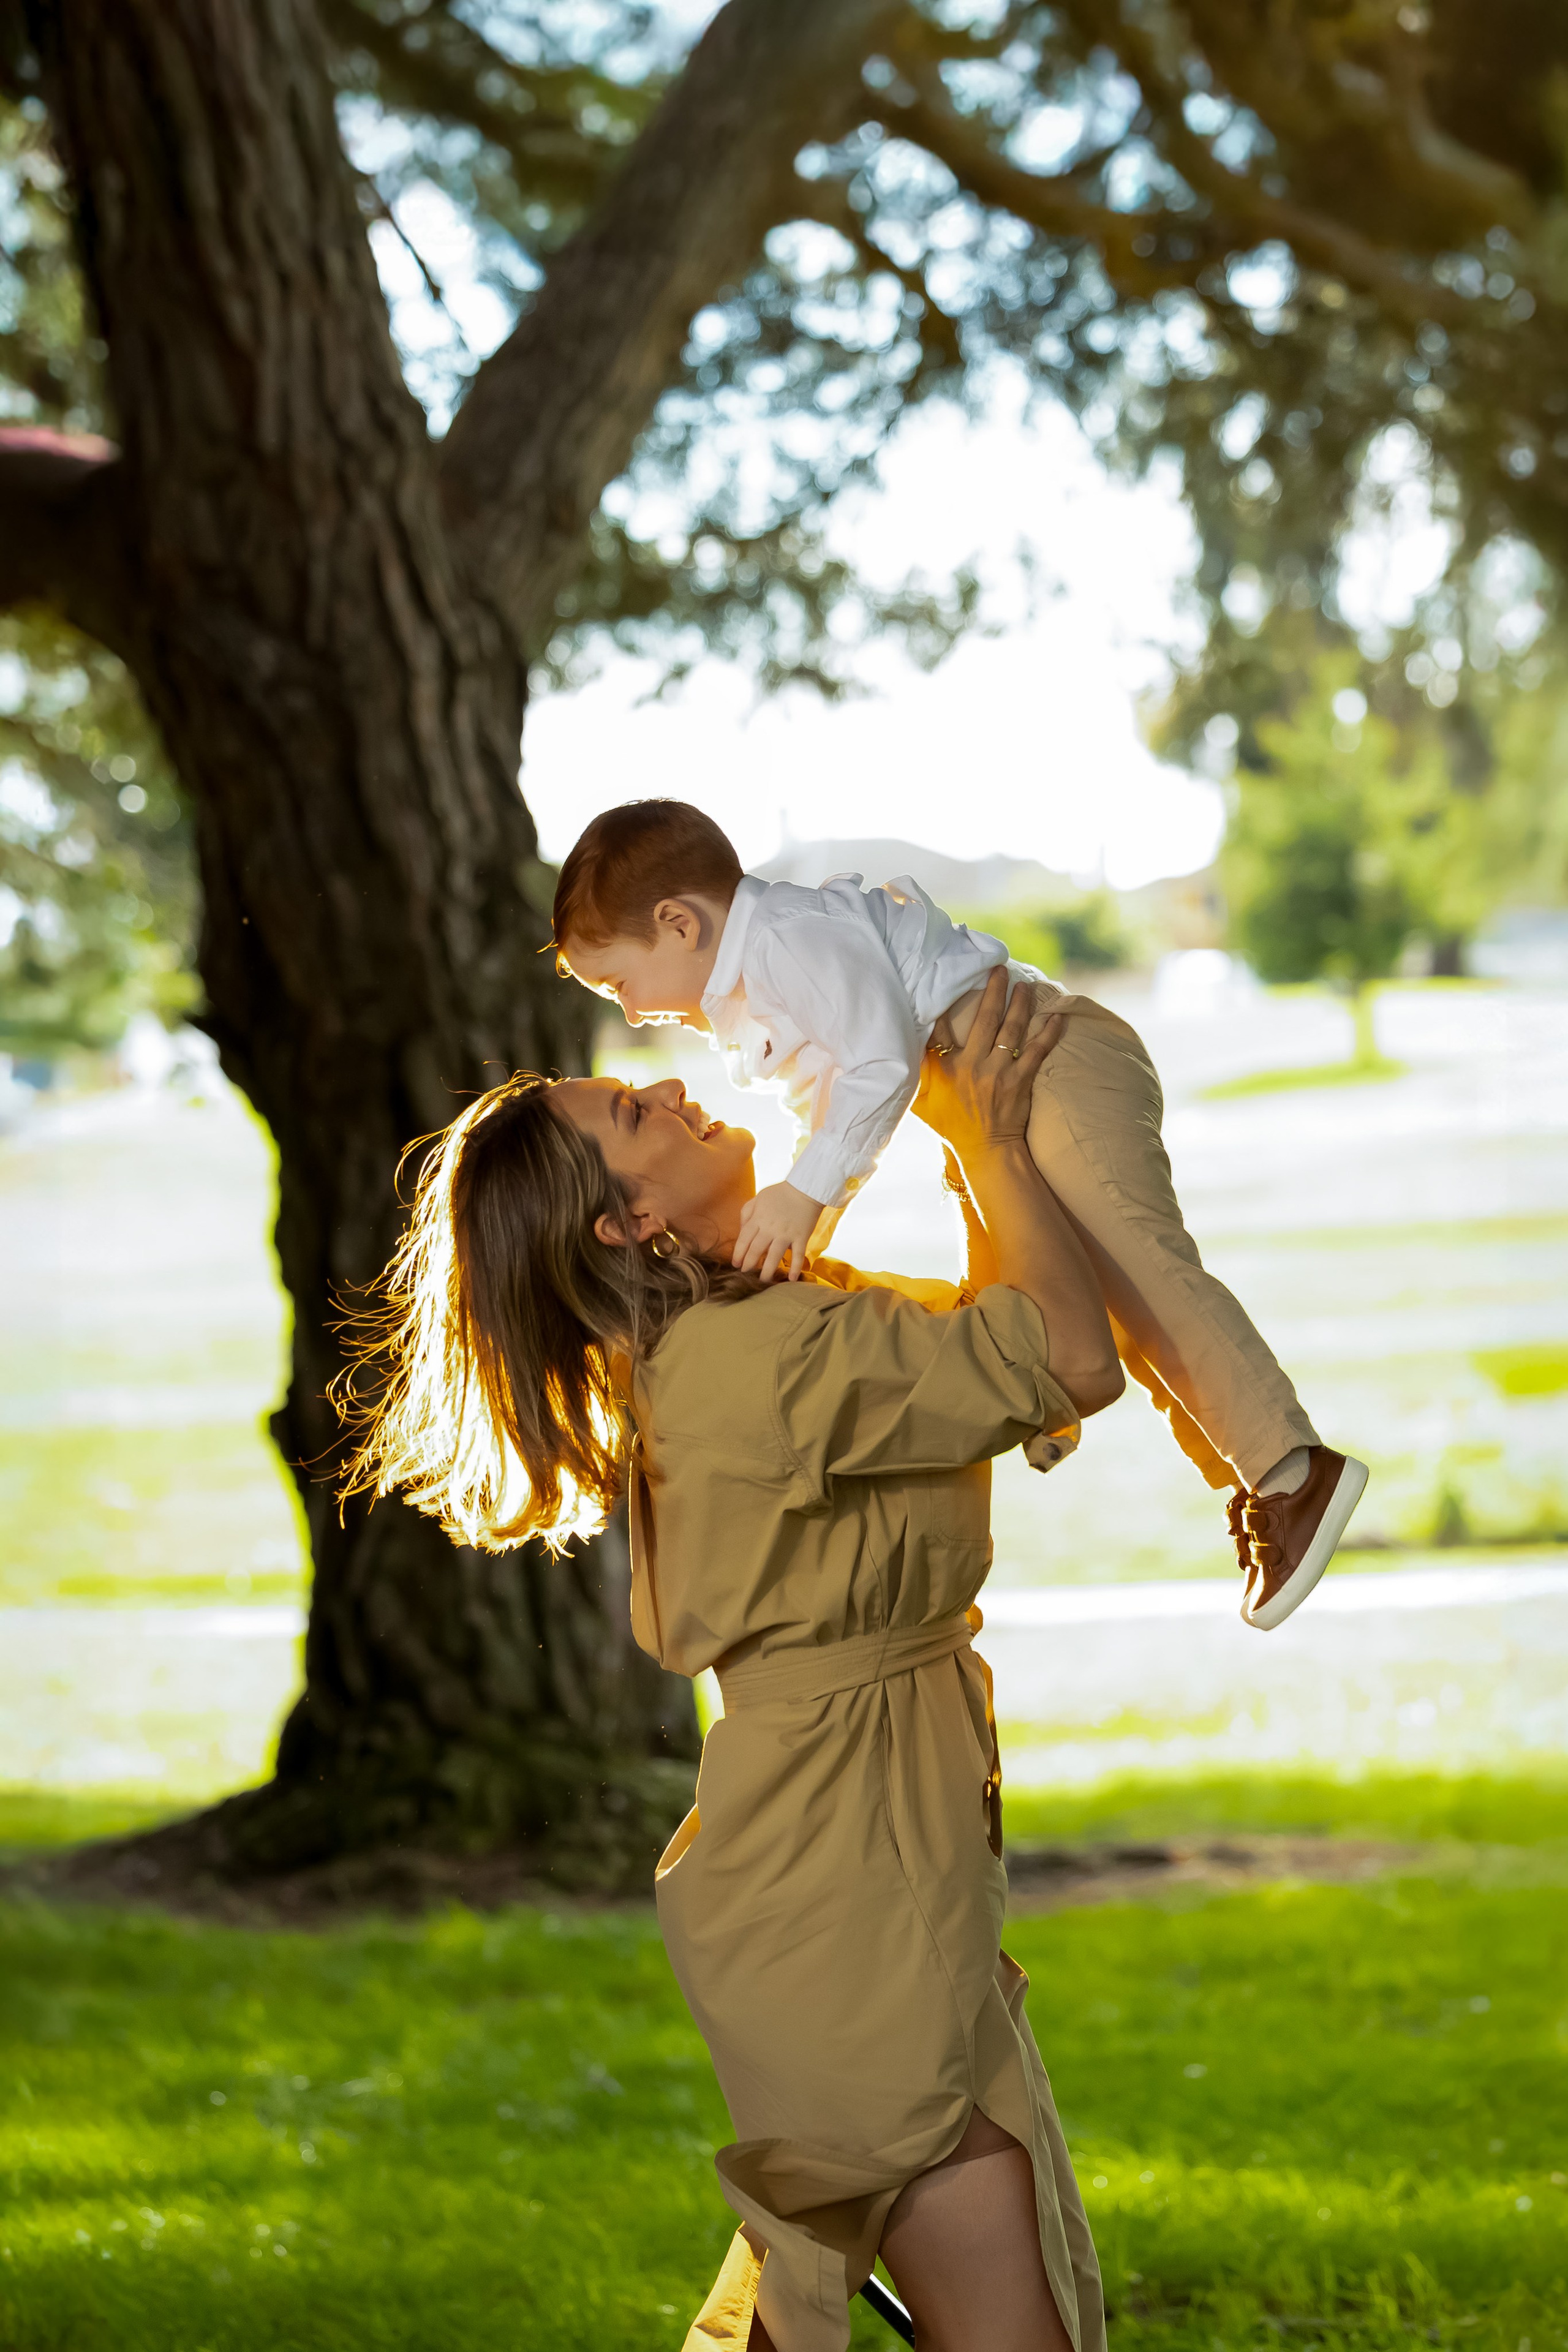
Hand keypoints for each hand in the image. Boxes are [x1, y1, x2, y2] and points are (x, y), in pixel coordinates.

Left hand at [732, 1179, 821, 1283]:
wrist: (806, 1188)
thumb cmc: (780, 1193)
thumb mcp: (758, 1198)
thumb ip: (747, 1213)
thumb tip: (741, 1230)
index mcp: (758, 1219)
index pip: (744, 1240)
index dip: (738, 1254)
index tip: (736, 1264)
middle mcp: (770, 1228)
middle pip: (756, 1250)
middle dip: (749, 1264)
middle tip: (746, 1275)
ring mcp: (786, 1234)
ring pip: (774, 1256)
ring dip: (767, 1271)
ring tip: (763, 1281)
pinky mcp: (801, 1237)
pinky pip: (798, 1255)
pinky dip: (795, 1268)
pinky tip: (791, 1279)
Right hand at [913, 967, 1062, 1169]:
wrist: (986, 1151)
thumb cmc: (951, 1126)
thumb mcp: (922, 1102)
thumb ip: (915, 1074)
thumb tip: (901, 1046)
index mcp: (947, 1070)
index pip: (940, 1030)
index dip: (943, 1004)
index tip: (948, 981)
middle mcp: (974, 1067)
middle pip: (984, 1019)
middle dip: (993, 991)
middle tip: (999, 969)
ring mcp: (1000, 1073)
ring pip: (1012, 1029)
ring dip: (1019, 1003)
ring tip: (1024, 985)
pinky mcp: (1021, 1081)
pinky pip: (1038, 1051)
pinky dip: (1048, 1032)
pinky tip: (1056, 1015)